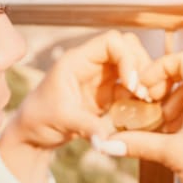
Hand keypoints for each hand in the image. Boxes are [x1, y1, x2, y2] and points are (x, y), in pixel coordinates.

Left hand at [9, 30, 152, 148]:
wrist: (34, 133)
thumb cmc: (39, 119)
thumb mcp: (62, 120)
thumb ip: (86, 126)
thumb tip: (106, 139)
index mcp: (77, 61)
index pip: (111, 42)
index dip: (127, 58)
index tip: (131, 83)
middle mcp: (91, 64)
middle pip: (127, 48)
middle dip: (141, 66)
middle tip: (145, 92)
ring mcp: (101, 78)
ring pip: (133, 66)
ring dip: (144, 81)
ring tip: (148, 101)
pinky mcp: (107, 94)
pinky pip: (131, 88)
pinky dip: (140, 96)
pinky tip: (144, 110)